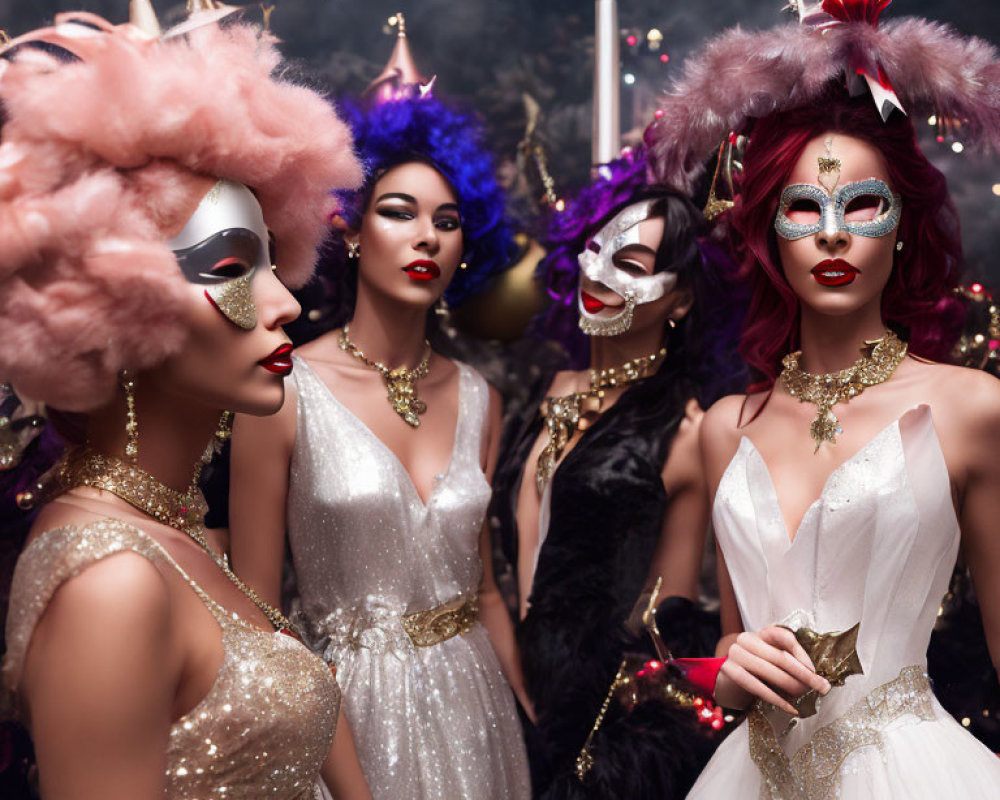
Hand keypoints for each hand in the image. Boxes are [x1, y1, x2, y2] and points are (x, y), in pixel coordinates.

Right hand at [715, 626, 830, 714]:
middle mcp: (746, 639)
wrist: (729, 677)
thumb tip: (819, 680)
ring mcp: (735, 654)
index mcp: (761, 633)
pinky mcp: (729, 670)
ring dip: (790, 685)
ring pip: (767, 671)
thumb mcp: (773, 659)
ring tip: (804, 695)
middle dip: (803, 674)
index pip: (783, 636)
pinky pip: (755, 686)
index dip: (800, 652)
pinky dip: (775, 699)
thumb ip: (791, 662)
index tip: (814, 670)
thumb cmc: (759, 668)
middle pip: (779, 656)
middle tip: (822, 688)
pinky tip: (791, 708)